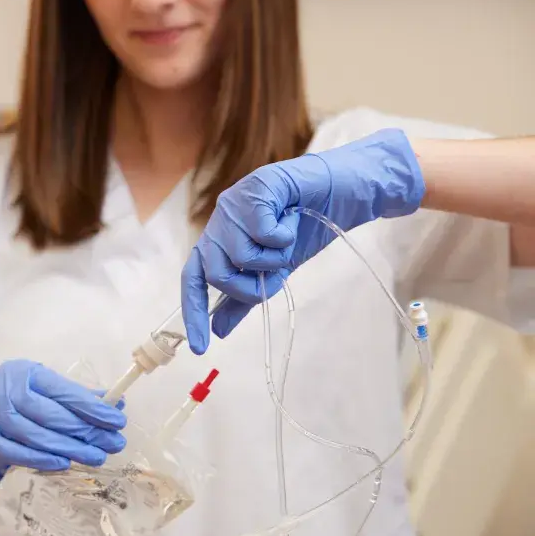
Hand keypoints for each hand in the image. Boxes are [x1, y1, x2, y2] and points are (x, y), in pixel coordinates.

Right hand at [0, 359, 127, 493]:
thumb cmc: (19, 403)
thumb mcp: (43, 390)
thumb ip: (77, 396)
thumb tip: (116, 402)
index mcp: (24, 373)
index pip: (63, 391)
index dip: (92, 407)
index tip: (117, 420)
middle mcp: (6, 391)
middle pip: (53, 415)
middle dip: (87, 431)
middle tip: (113, 443)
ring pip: (39, 437)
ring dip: (72, 449)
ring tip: (97, 457)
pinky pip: (22, 454)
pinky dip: (45, 460)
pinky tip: (66, 463)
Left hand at [182, 128, 424, 351]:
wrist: (341, 194)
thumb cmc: (305, 229)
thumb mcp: (274, 272)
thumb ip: (244, 297)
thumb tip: (218, 329)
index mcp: (219, 239)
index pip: (194, 278)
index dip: (194, 312)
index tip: (200, 347)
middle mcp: (220, 220)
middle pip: (216, 272)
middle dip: (248, 285)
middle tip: (275, 274)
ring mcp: (235, 202)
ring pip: (240, 255)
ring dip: (273, 258)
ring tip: (287, 239)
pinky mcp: (256, 187)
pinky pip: (263, 233)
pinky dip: (284, 236)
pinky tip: (292, 220)